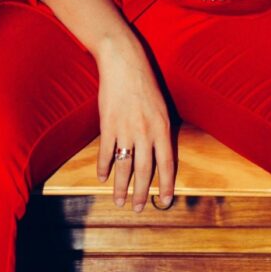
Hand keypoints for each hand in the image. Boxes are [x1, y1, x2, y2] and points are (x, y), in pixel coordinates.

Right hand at [95, 35, 174, 211]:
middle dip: (142, 193)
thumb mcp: (161, 106)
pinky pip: (106, 153)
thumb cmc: (145, 81)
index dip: (167, 185)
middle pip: (145, 171)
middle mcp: (145, 131)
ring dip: (121, 187)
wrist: (124, 62)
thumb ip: (162, 130)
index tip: (165, 201)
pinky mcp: (108, 125)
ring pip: (124, 167)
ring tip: (120, 201)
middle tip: (139, 209)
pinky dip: (103, 167)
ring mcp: (125, 129)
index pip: (168, 163)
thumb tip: (162, 153)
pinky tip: (102, 177)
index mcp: (162, 127)